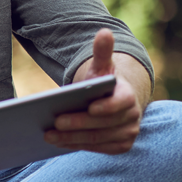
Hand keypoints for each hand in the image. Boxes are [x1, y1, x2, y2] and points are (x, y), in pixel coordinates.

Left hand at [44, 28, 146, 154]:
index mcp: (129, 96)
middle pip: (102, 125)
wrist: (115, 101)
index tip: (90, 107)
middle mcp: (132, 118)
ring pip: (97, 139)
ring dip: (72, 139)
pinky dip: (76, 145)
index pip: (120, 103)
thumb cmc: (105, 82)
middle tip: (54, 123)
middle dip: (78, 124)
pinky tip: (58, 143)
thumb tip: (104, 32)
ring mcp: (127, 134)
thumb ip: (102, 51)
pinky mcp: (120, 146)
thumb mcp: (102, 66)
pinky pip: (96, 149)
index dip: (106, 107)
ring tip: (48, 135)